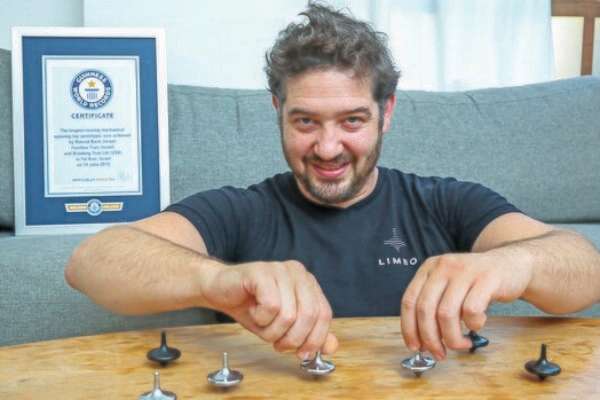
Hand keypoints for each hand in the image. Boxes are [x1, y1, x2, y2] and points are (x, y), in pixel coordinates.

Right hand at [201, 260, 337, 358]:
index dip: (315, 339)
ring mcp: (280, 269)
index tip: (301, 354)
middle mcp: (298, 273)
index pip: (324, 314)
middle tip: (276, 342)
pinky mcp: (261, 271)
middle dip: (292, 339)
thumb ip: (309, 335)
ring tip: (261, 322)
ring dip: (271, 330)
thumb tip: (331, 347)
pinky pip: (271, 306)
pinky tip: (252, 310)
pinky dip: (260, 317)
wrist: (218, 290)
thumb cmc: (251, 307)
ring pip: (289, 315)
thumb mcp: (283, 327)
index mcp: (308, 283)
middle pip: (309, 316)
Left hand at [400, 252, 531, 359]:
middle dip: (430, 338)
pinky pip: (471, 310)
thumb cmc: (476, 283)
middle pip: (425, 310)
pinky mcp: (486, 278)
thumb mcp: (449, 287)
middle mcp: (443, 267)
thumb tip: (422, 342)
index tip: (415, 347)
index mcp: (428, 268)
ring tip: (461, 343)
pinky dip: (473, 325)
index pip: (408, 301)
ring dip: (452, 337)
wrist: (511, 264)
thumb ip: (434, 307)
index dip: (409, 328)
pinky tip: (478, 324)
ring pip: (446, 314)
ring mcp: (464, 271)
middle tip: (439, 353)